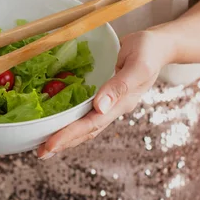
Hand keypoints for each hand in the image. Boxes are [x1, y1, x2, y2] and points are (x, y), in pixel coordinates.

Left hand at [37, 29, 175, 159]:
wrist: (159, 46)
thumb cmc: (149, 51)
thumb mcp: (138, 65)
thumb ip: (120, 86)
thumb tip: (100, 108)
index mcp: (121, 104)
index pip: (90, 125)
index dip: (68, 135)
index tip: (49, 145)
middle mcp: (113, 108)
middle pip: (85, 131)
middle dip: (62, 142)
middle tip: (40, 153)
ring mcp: (109, 104)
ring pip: (84, 125)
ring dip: (65, 136)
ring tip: (44, 146)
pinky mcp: (104, 96)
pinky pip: (84, 112)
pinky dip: (70, 121)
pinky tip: (58, 123)